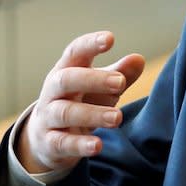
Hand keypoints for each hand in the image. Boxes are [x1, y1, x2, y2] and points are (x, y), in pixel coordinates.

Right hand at [18, 31, 145, 173]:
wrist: (47, 138)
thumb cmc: (81, 102)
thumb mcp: (100, 87)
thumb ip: (119, 73)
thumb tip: (138, 59)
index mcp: (66, 71)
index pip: (74, 52)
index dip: (90, 44)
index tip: (109, 38)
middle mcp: (53, 91)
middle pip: (66, 79)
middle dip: (93, 79)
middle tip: (120, 82)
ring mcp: (49, 117)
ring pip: (65, 112)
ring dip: (93, 114)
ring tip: (117, 117)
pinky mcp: (49, 142)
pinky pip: (62, 142)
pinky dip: (80, 144)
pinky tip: (97, 146)